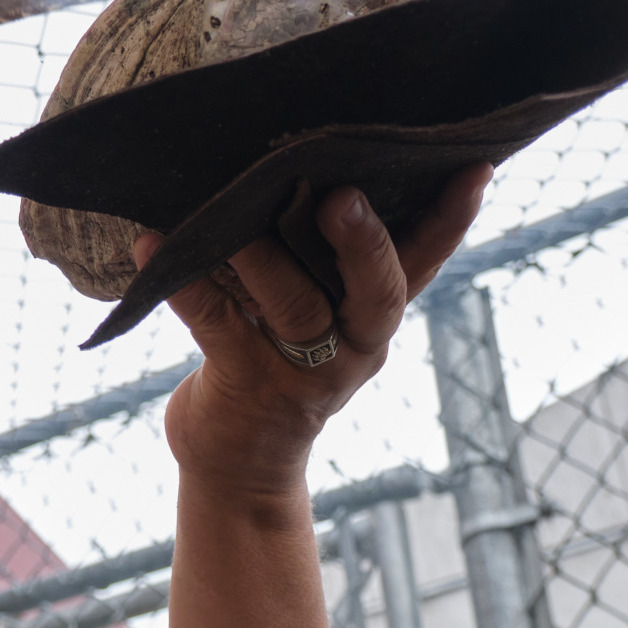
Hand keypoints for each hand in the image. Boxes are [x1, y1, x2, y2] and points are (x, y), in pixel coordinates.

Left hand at [140, 165, 490, 502]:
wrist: (237, 465)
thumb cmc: (275, 363)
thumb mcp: (317, 316)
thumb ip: (323, 262)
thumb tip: (300, 162)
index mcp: (373, 319)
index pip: (422, 263)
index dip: (451, 220)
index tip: (475, 167)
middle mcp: (353, 346)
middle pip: (377, 291)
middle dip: (363, 242)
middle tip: (342, 195)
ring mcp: (301, 371)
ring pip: (294, 306)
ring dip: (262, 256)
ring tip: (227, 211)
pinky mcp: (245, 385)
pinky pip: (214, 325)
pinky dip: (183, 284)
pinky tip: (152, 244)